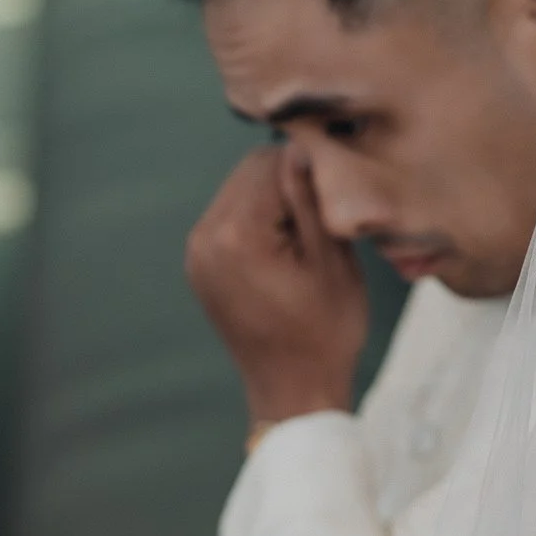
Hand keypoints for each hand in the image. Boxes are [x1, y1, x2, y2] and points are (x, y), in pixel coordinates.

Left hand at [185, 147, 368, 425]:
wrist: (293, 392)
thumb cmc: (325, 333)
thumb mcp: (332, 261)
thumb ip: (312, 198)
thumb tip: (303, 143)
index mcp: (237, 235)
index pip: (271, 161)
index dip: (311, 170)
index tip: (338, 199)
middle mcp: (205, 238)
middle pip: (250, 170)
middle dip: (289, 183)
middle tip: (325, 221)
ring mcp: (197, 252)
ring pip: (240, 190)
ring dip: (275, 201)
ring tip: (306, 242)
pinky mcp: (200, 264)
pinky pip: (230, 218)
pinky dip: (259, 221)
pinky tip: (286, 253)